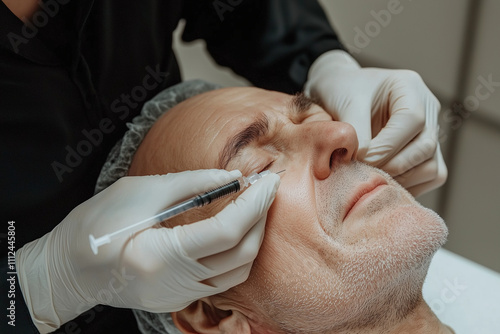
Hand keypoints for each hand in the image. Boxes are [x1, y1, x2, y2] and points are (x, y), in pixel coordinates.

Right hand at [16, 169, 279, 332]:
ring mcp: (181, 295)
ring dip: (254, 236)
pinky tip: (238, 229)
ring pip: (238, 270)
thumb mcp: (139, 192)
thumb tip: (232, 177)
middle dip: (260, 218)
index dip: (253, 203)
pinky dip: (238, 252)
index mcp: (162, 256)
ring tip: (256, 205)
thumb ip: (191, 184)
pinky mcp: (181, 296)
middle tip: (267, 188)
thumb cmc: (96, 224)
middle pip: (241, 254)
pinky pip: (224, 277)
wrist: (69, 270)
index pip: (226, 231)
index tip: (268, 180)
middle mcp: (177, 284)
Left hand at [304, 50, 446, 195]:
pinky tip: (380, 182)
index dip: (387, 146)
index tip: (361, 159)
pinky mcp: (427, 154)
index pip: (412, 120)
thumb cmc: (341, 92)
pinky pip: (430, 178)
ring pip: (433, 167)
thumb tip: (366, 162)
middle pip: (426, 146)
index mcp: (409, 87)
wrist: (337, 95)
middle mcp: (427, 109)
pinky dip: (407, 186)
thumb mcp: (344, 103)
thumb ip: (357, 131)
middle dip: (393, 165)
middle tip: (363, 172)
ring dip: (401, 179)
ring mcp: (430, 132)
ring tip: (370, 178)